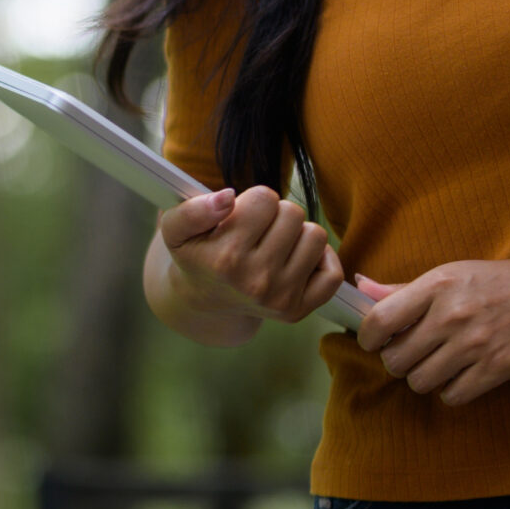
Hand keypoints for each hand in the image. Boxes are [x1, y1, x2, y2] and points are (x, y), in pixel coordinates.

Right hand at [156, 186, 348, 324]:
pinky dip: (321, 259)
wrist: (205, 299)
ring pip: (315, 236)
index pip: (265, 198)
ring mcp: (280, 298)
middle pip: (292, 213)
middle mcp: (255, 281)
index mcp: (226, 258)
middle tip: (256, 231)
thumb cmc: (196, 255)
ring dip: (296, 233)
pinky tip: (296, 257)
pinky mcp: (298, 310)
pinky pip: (332, 273)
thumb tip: (227, 198)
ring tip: (274, 243)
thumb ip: (193, 210)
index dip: (253, 201)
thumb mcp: (176, 229)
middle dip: (275, 214)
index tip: (240, 215)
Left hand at [354, 257, 509, 406]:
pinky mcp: (497, 368)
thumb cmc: (495, 282)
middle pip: (396, 360)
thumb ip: (403, 289)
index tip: (375, 341)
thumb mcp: (449, 273)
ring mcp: (475, 344)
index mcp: (437, 285)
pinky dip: (451, 390)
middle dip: (398, 361)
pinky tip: (460, 374)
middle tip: (411, 353)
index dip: (368, 338)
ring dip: (423, 377)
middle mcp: (452, 315)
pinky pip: (452, 396)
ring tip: (437, 363)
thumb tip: (360, 288)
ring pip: (420, 382)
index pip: (379, 321)